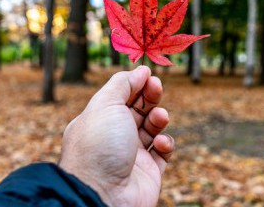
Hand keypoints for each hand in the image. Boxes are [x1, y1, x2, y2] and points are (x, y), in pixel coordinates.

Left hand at [59, 66, 174, 206]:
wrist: (103, 194)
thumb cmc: (99, 146)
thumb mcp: (105, 104)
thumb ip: (122, 84)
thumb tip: (140, 70)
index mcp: (97, 121)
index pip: (118, 97)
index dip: (134, 84)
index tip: (148, 74)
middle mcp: (113, 138)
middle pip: (137, 110)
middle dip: (149, 96)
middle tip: (157, 86)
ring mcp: (131, 156)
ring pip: (152, 129)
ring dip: (158, 118)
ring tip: (160, 116)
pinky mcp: (149, 172)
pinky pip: (163, 153)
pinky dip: (166, 144)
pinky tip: (160, 143)